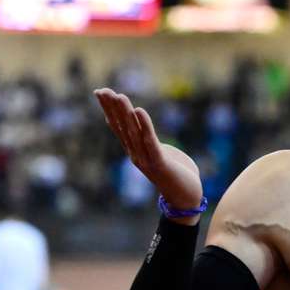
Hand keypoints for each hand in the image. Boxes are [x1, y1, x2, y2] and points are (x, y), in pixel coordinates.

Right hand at [95, 88, 202, 221]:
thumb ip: (153, 144)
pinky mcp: (160, 162)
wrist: (187, 199)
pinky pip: (150, 141)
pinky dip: (144, 125)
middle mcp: (137, 155)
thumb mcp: (162, 155)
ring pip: (133, 132)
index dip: (110, 110)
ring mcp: (146, 159)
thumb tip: (147, 133)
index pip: (119, 128)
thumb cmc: (178, 175)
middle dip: (113, 108)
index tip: (101, 93)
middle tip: (102, 90)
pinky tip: (139, 110)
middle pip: (122, 128)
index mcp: (137, 152)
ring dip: (125, 113)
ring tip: (119, 96)